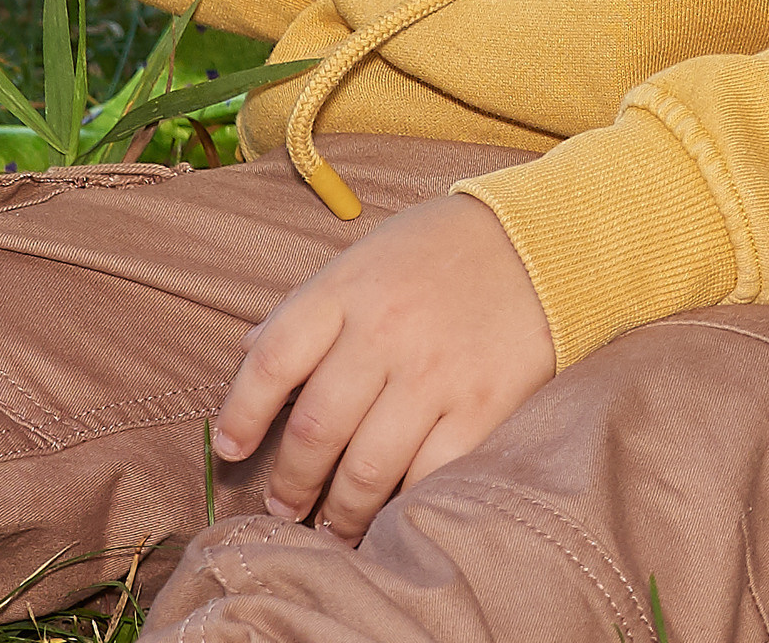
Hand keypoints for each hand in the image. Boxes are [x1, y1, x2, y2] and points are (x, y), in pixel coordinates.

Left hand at [211, 193, 556, 541]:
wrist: (539, 240)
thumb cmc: (438, 250)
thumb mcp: (364, 257)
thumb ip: (307, 307)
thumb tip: (248, 354)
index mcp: (347, 289)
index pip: (272, 359)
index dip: (240, 413)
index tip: (229, 449)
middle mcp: (385, 331)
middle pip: (316, 427)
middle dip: (290, 482)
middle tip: (283, 506)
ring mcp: (435, 373)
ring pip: (367, 467)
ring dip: (339, 512)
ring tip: (330, 528)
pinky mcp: (483, 407)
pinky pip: (430, 476)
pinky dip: (403, 508)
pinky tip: (391, 517)